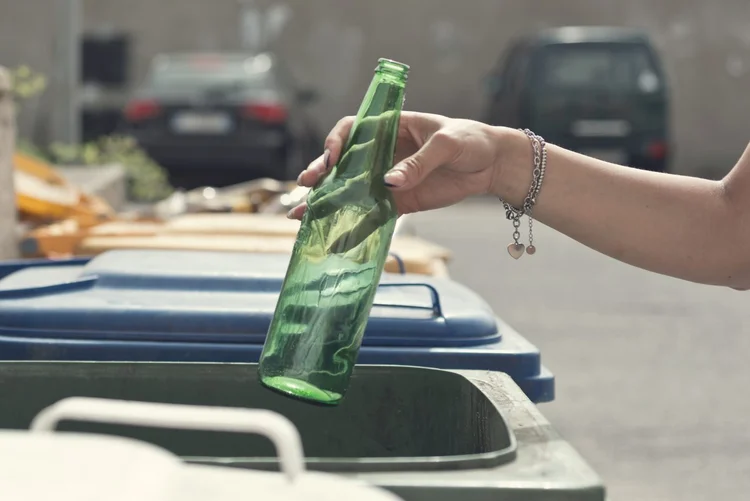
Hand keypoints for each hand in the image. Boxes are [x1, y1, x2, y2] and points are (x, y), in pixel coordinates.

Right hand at [288, 112, 505, 218]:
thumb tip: (389, 182)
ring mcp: (388, 178)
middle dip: (321, 172)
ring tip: (303, 214)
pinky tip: (335, 234)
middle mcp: (383, 152)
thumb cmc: (470, 140)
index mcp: (391, 127)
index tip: (332, 157)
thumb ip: (419, 162)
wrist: (492, 165)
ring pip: (351, 188)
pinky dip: (354, 223)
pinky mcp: (398, 201)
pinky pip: (372, 212)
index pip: (354, 129)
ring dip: (327, 200)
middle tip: (306, 184)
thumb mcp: (447, 144)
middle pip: (343, 161)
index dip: (337, 141)